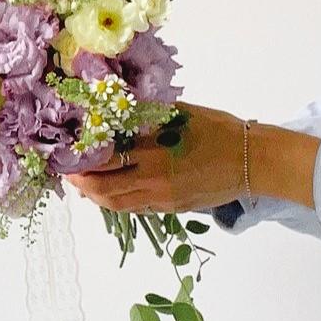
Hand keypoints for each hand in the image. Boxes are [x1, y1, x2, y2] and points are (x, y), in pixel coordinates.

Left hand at [64, 101, 320, 211]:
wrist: (252, 161)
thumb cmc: (218, 130)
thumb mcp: (180, 114)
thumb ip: (146, 116)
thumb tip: (114, 111)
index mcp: (154, 151)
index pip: (106, 158)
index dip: (83, 158)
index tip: (70, 150)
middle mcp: (153, 179)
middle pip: (103, 188)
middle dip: (80, 182)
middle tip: (69, 172)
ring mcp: (161, 198)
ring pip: (115, 204)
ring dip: (94, 196)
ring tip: (84, 184)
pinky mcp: (169, 208)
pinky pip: (133, 208)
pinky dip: (115, 200)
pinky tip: (109, 191)